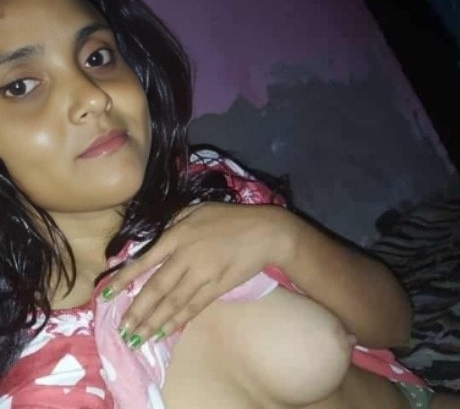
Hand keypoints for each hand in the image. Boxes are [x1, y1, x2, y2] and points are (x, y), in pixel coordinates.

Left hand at [102, 202, 295, 346]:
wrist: (265, 232)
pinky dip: (178, 321)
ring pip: (173, 303)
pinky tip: (166, 332)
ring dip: (154, 322)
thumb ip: (173, 223)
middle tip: (122, 329)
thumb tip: (154, 241)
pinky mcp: (217, 287)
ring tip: (138, 338)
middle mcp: (185, 257)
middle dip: (138, 311)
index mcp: (178, 235)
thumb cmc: (229, 218)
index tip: (107, 296)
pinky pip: (193, 307)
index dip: (124, 279)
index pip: (144, 260)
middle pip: (156, 289)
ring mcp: (202, 275)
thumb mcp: (197, 210)